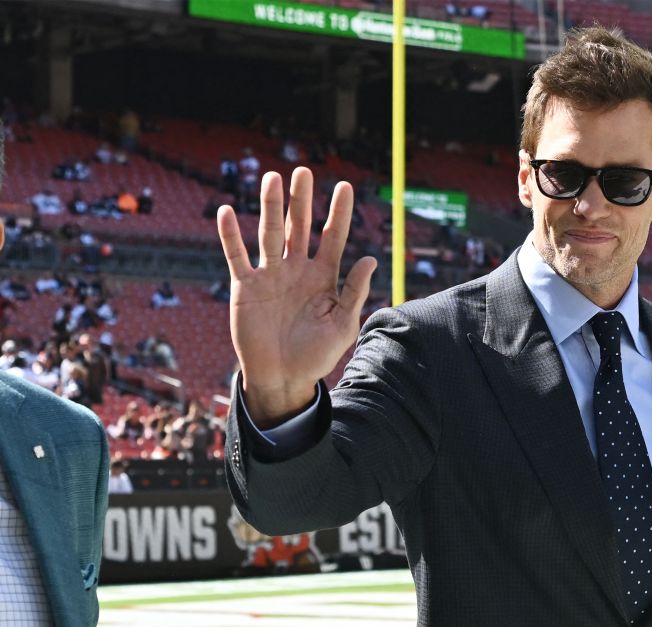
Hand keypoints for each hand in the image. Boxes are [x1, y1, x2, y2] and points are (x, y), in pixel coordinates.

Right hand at [218, 167, 376, 426]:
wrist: (283, 378)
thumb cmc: (317, 355)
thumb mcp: (343, 325)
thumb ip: (354, 292)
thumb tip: (371, 259)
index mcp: (324, 277)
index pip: (332, 237)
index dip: (338, 213)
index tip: (344, 186)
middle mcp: (297, 270)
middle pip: (300, 227)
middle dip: (301, 200)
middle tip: (303, 172)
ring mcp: (270, 276)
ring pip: (270, 233)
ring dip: (270, 207)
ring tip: (272, 178)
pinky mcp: (245, 287)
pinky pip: (237, 256)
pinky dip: (231, 235)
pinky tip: (228, 211)